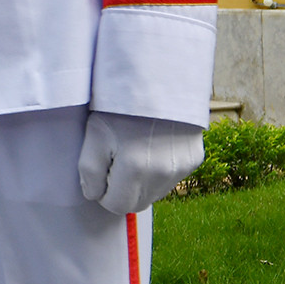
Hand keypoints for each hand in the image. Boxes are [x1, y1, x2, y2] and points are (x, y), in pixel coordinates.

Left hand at [77, 110, 203, 214]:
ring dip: (141, 183)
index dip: (103, 194)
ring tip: (134, 151)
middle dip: (122, 191)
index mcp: (135, 169)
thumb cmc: (121, 104)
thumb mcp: (94, 133)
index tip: (101, 172)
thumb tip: (94, 195)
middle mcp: (163, 174)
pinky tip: (152, 147)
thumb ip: (89, 171)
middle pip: (138, 203)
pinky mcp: (194, 160)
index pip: (117, 206)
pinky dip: (159, 172)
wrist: (160, 77)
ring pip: (155, 193)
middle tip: (115, 162)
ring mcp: (182, 168)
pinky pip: (171, 179)